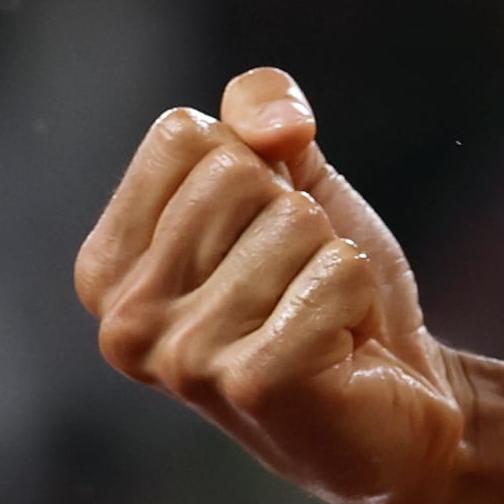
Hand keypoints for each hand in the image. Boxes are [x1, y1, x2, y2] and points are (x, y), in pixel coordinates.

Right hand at [75, 67, 473, 503]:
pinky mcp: (251, 385)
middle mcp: (124, 319)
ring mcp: (181, 359)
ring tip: (316, 319)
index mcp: (106, 267)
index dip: (247, 166)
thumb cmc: (319, 284)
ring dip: (328, 261)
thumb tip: (277, 126)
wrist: (397, 394)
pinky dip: (357, 299)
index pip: (181, 135)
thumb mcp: (286, 175)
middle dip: (291, 215)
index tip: (257, 235)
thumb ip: (257, 109)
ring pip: (292, 221)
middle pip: (235, 172)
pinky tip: (339, 351)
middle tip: (293, 284)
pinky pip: (334, 274)